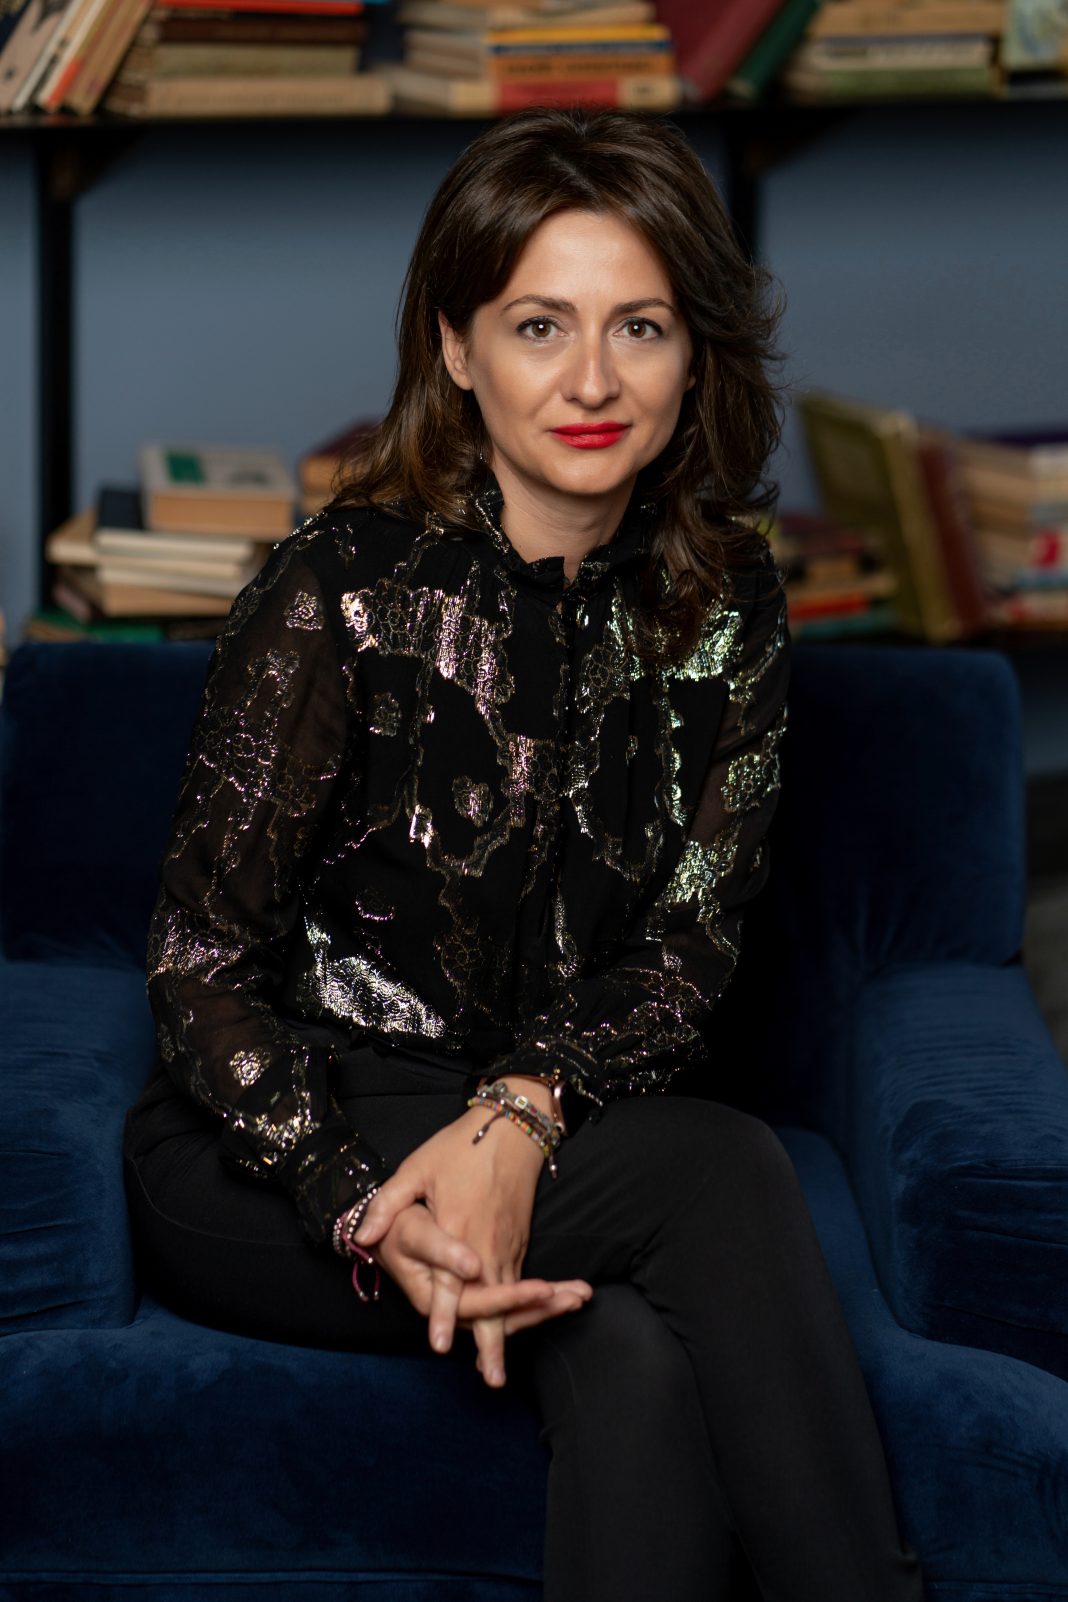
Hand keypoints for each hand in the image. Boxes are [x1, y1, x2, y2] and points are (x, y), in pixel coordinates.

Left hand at [353, 1080, 591, 1385]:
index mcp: (459, 1227)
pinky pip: (519, 1285)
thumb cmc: (460, 1145)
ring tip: (501, 1371)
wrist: (514, 1127)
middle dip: (491, 1344)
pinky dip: (524, 1313)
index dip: (442, 1314)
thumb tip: (361, 1236)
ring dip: (511, 1335)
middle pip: (490, 1302)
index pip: (450, 1280)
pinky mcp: (517, 1242)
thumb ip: (387, 1203)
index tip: (439, 1346)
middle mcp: (486, 1244)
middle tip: (492, 1380)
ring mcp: (506, 1245)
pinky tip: (519, 1338)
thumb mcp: (417, 1167)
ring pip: (511, 1300)